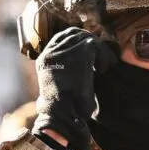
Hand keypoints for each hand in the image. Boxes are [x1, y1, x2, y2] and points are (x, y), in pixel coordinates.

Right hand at [32, 27, 116, 149]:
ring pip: (86, 39)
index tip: (90, 56)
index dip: (78, 43)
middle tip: (100, 60)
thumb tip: (79, 66)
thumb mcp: (59, 86)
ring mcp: (64, 51)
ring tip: (102, 67)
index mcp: (44, 59)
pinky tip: (103, 69)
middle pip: (75, 34)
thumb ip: (64, 71)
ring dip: (98, 51)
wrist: (63, 114)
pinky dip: (104, 55)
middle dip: (90, 44)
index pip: (62, 38)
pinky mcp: (81, 53)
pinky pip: (96, 46)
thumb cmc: (63, 109)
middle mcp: (51, 52)